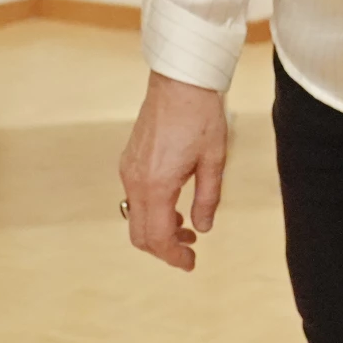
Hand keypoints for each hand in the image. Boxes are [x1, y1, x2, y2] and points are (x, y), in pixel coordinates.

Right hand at [117, 71, 227, 270]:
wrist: (180, 80)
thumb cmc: (201, 115)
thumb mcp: (214, 160)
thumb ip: (208, 198)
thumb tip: (202, 228)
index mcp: (157, 185)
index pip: (158, 237)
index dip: (174, 256)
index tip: (191, 262)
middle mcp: (135, 181)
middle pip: (140, 234)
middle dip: (164, 248)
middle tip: (189, 251)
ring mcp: (128, 170)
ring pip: (135, 216)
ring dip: (158, 229)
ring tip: (187, 228)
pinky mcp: (128, 160)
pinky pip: (135, 197)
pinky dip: (152, 211)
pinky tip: (174, 205)